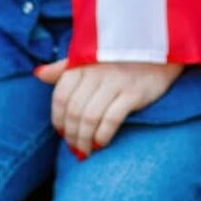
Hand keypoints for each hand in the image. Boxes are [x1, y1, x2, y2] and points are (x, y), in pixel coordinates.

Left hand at [33, 60, 182, 155]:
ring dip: (84, 140)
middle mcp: (97, 70)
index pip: (61, 95)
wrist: (163, 51)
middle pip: (73, 111)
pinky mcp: (134, 92)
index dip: (58, 118)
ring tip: (86, 149)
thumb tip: (38, 74)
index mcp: (84, 61)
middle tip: (75, 147)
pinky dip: (102, 135)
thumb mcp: (92, 57)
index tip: (62, 132)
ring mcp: (116, 80)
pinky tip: (102, 142)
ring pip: (89, 118)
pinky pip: (111, 120)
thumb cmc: (122, 56)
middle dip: (71, 135)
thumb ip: (65, 67)